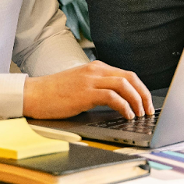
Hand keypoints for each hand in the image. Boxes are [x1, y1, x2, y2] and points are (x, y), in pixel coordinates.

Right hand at [23, 61, 154, 119]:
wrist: (34, 94)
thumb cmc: (54, 93)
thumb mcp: (80, 85)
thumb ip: (98, 87)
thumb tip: (118, 101)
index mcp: (96, 67)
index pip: (127, 74)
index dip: (140, 89)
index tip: (146, 102)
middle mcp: (95, 70)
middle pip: (130, 78)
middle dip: (143, 94)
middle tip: (148, 109)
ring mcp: (90, 80)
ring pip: (124, 85)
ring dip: (136, 101)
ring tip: (140, 114)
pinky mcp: (85, 93)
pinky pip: (112, 97)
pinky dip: (124, 106)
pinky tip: (126, 115)